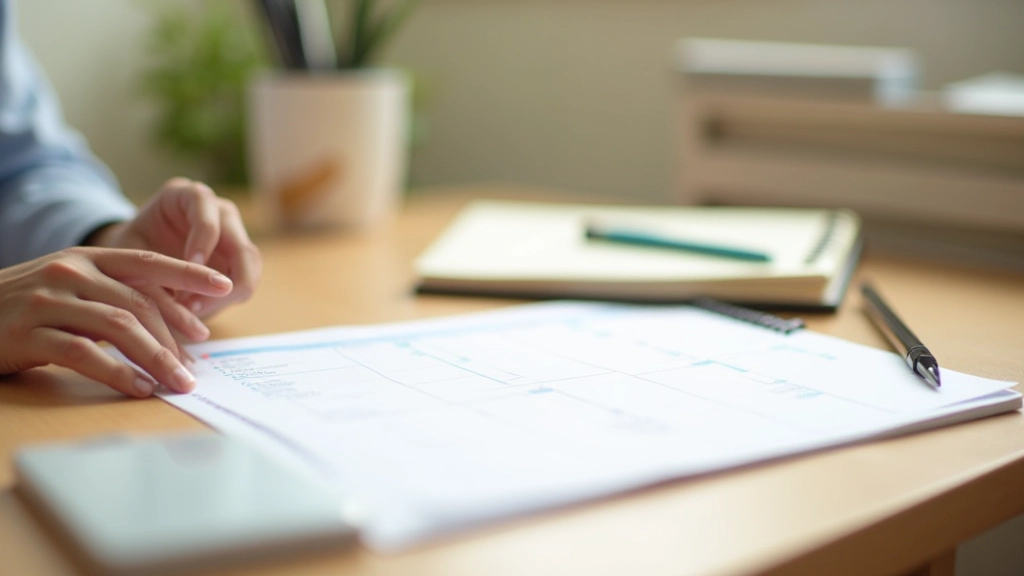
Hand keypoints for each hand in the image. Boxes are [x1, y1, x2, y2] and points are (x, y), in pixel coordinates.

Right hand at [0, 247, 232, 396]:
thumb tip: (175, 328)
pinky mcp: (27, 333)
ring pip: (118, 327)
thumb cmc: (24, 308)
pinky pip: (84, 354)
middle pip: (138, 303)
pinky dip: (117, 372)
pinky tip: (139, 388)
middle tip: (196, 366)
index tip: (225, 285)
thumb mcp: (70, 290)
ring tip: (177, 383)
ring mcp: (47, 300)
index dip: (189, 273)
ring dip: (155, 359)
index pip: (147, 262)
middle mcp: (70, 272)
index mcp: (86, 258)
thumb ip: (115, 297)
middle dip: (174, 337)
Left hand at [88, 178, 260, 318]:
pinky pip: (245, 283)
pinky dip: (224, 301)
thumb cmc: (124, 253)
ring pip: (250, 266)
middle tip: (193, 307)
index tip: (190, 269)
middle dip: (222, 280)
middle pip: (241, 244)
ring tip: (191, 312)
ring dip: (225, 295)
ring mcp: (233, 236)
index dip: (203, 239)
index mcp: (185, 195)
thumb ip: (151, 270)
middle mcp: (218, 211)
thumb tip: (177, 300)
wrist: (128, 260)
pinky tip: (196, 312)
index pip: (206, 208)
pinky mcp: (238, 262)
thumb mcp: (128, 256)